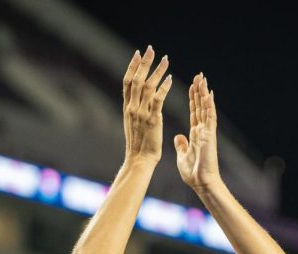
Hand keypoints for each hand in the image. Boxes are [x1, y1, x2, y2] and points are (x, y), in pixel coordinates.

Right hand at [122, 46, 172, 165]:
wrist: (139, 160)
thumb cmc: (138, 146)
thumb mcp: (133, 125)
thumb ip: (135, 111)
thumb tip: (137, 102)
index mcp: (127, 108)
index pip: (127, 82)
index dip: (132, 67)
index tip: (137, 54)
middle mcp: (132, 108)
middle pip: (136, 80)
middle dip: (144, 63)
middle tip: (150, 49)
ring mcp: (141, 113)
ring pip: (147, 86)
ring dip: (157, 71)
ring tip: (165, 59)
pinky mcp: (152, 120)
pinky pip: (158, 99)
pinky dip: (163, 87)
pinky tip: (170, 78)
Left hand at [174, 73, 221, 192]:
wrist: (201, 182)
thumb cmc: (194, 172)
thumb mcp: (183, 155)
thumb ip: (182, 145)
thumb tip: (178, 137)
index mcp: (196, 134)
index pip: (194, 112)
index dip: (193, 99)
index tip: (192, 86)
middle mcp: (203, 130)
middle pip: (200, 106)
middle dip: (199, 91)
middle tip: (198, 76)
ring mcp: (207, 132)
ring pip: (206, 108)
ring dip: (204, 94)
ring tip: (203, 79)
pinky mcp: (209, 136)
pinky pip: (209, 118)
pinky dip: (209, 106)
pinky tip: (208, 94)